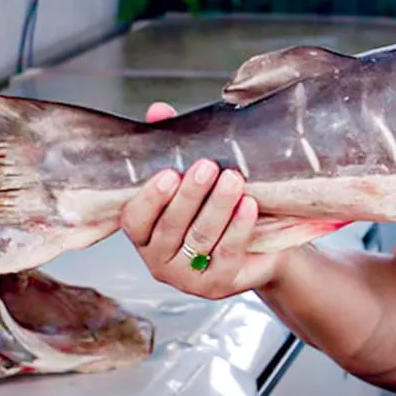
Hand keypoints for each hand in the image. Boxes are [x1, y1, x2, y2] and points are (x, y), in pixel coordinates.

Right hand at [119, 101, 285, 298]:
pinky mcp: (217, 285)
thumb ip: (172, 147)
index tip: (168, 173)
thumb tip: (158, 110)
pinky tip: (248, 205)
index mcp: (145, 234)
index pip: (134, 220)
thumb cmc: (218, 208)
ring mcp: (187, 277)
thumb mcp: (194, 178)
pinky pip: (227, 253)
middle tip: (207, 166)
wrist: (260, 247)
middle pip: (170, 227)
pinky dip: (238, 227)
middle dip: (190, 195)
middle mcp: (158, 260)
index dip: (149, 198)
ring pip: (200, 239)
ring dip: (217, 207)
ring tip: (233, 179)